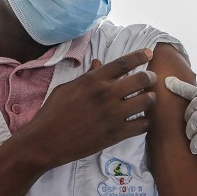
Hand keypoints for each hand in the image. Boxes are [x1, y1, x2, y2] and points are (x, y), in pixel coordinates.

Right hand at [18, 48, 156, 171]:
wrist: (46, 142)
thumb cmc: (52, 113)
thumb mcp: (67, 88)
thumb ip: (87, 76)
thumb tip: (99, 63)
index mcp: (93, 80)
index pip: (123, 63)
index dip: (139, 56)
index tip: (149, 53)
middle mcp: (106, 94)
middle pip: (142, 79)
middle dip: (150, 77)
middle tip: (150, 80)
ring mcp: (113, 115)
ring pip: (146, 101)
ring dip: (150, 98)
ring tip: (147, 99)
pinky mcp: (116, 134)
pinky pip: (142, 125)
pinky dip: (145, 121)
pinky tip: (140, 120)